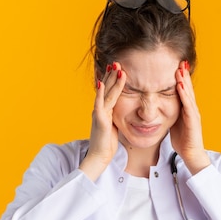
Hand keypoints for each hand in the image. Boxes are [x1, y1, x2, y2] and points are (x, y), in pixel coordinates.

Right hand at [79, 62, 126, 180]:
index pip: (109, 92)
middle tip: (116, 62)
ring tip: (116, 68)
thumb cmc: (107, 144)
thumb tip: (121, 113)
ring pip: (106, 94)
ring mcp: (99, 114)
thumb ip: (115, 117)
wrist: (99, 157)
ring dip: (111, 80)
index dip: (112, 80)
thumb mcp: (114, 127)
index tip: (117, 69)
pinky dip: (101, 94)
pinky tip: (102, 84)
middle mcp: (100, 110)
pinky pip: (100, 104)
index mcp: (104, 111)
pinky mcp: (100, 120)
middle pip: (106, 89)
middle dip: (111, 76)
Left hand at [170, 61, 210, 174]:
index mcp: (186, 109)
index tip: (174, 66)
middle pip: (187, 88)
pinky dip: (184, 95)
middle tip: (180, 61)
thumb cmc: (183, 140)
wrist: (191, 154)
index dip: (179, 78)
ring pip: (188, 94)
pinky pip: (188, 105)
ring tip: (180, 69)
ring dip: (184, 81)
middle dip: (183, 75)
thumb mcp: (173, 122)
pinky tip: (180, 86)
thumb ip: (169, 113)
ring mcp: (193, 114)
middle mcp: (191, 109)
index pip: (182, 91)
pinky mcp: (193, 121)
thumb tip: (159, 106)